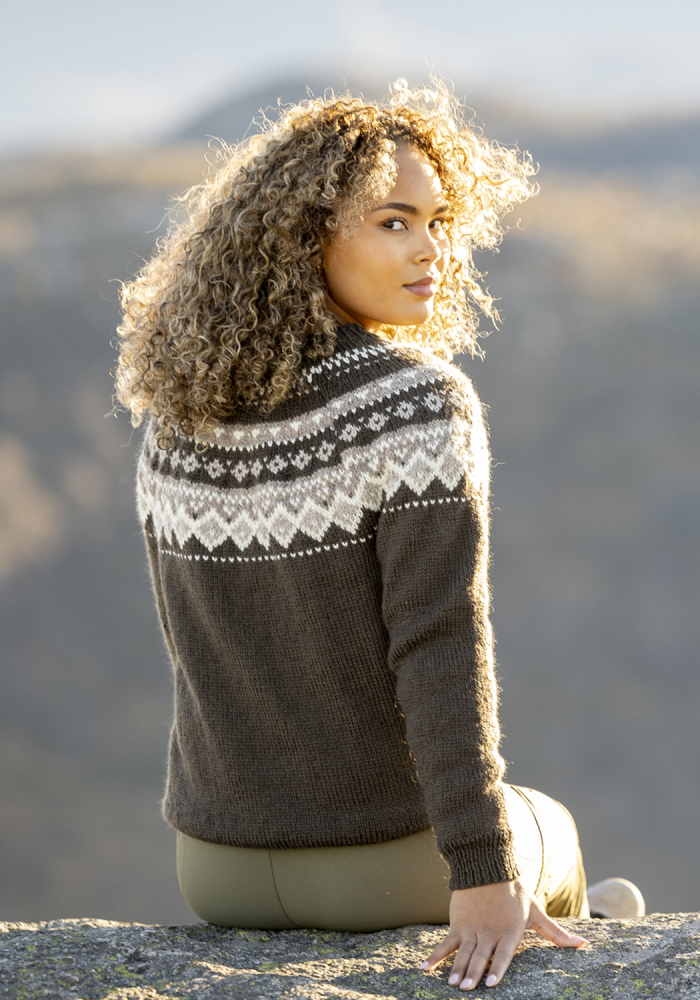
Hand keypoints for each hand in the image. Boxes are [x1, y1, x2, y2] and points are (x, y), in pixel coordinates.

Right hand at [419, 879, 586, 989]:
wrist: (487, 867)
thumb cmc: (515, 893)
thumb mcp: (536, 912)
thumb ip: (556, 933)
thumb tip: (583, 944)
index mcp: (509, 930)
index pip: (503, 953)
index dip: (497, 968)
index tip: (490, 984)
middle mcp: (489, 931)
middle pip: (479, 955)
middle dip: (472, 974)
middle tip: (466, 990)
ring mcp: (471, 928)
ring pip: (462, 951)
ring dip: (456, 968)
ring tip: (452, 985)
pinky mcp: (457, 923)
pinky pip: (444, 943)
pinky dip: (435, 956)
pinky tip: (424, 968)